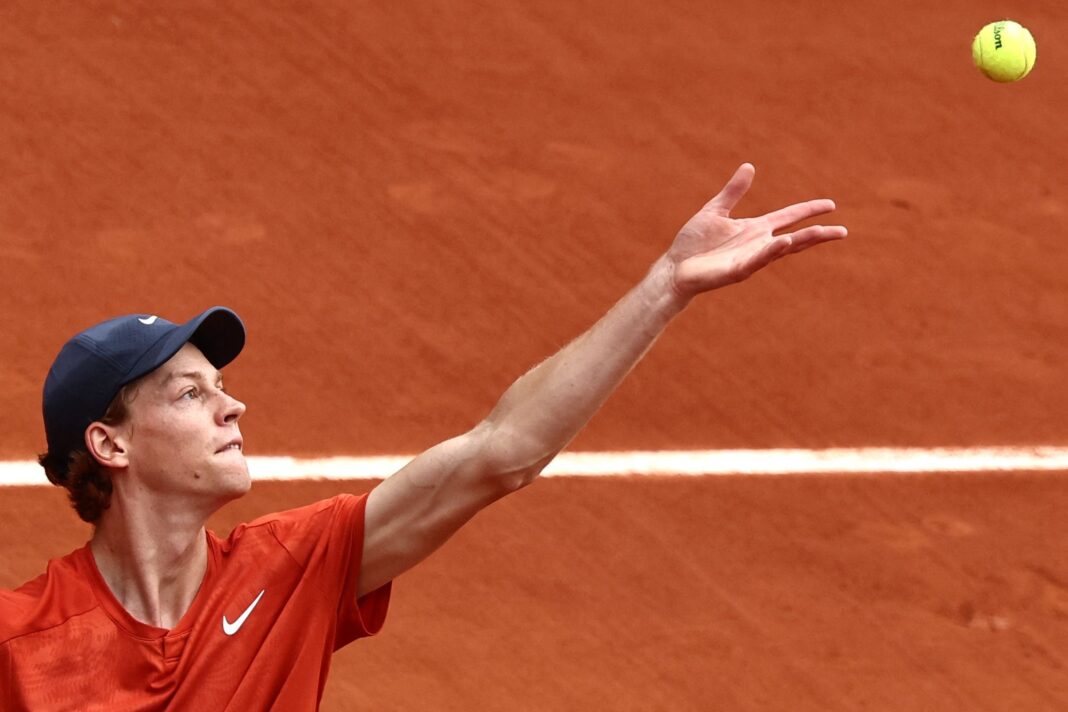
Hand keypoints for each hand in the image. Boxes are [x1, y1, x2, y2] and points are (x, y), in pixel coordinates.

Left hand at [667, 164, 846, 298]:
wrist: (674, 267)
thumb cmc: (693, 243)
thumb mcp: (715, 210)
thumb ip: (733, 192)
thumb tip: (749, 166)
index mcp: (755, 229)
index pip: (788, 217)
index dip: (808, 210)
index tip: (831, 205)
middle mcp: (758, 244)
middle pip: (795, 238)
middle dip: (818, 234)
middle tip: (843, 231)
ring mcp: (750, 258)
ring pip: (781, 250)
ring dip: (801, 242)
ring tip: (820, 232)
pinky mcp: (737, 271)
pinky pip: (758, 260)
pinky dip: (772, 251)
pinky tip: (785, 242)